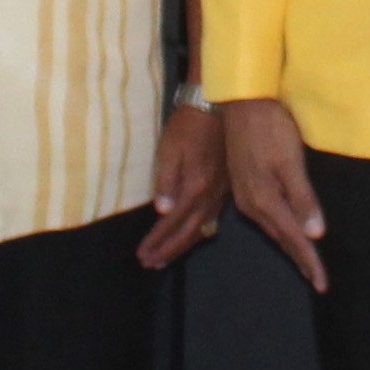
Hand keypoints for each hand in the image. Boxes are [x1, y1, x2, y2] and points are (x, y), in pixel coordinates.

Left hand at [137, 103, 227, 270]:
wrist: (218, 106)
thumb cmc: (188, 125)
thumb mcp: (169, 149)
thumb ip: (166, 182)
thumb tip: (162, 212)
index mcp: (195, 187)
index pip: (172, 223)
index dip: (157, 240)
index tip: (142, 254)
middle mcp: (211, 196)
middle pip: (189, 232)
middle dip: (169, 250)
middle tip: (151, 264)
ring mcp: (222, 193)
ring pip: (203, 228)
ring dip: (184, 245)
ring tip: (166, 257)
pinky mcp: (227, 188)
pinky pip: (214, 218)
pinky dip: (200, 232)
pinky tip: (193, 236)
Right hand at [221, 97, 328, 292]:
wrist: (241, 102)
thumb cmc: (271, 127)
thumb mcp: (291, 161)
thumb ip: (303, 198)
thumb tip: (315, 235)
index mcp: (265, 200)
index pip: (293, 239)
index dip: (309, 262)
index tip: (322, 285)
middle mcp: (252, 204)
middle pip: (281, 239)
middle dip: (300, 260)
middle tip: (317, 281)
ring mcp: (245, 195)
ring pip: (272, 230)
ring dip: (289, 247)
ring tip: (305, 262)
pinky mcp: (244, 185)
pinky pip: (265, 218)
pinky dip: (280, 231)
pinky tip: (285, 231)